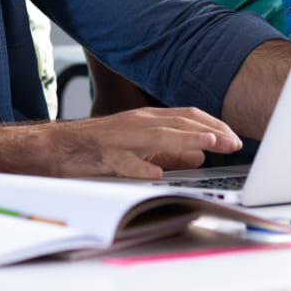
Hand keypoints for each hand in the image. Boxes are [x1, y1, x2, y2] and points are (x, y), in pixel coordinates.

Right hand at [38, 108, 240, 179]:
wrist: (57, 147)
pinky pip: (124, 161)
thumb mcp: (141, 145)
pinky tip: (155, 173)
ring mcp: (121, 137)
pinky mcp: (104, 155)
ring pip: (157, 136)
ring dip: (184, 139)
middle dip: (209, 131)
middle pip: (179, 122)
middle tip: (233, 142)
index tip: (233, 137)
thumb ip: (170, 150)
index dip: (213, 125)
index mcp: (147, 119)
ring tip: (207, 144)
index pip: (187, 116)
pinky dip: (141, 166)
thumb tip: (200, 154)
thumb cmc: (98, 146)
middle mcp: (137, 123)